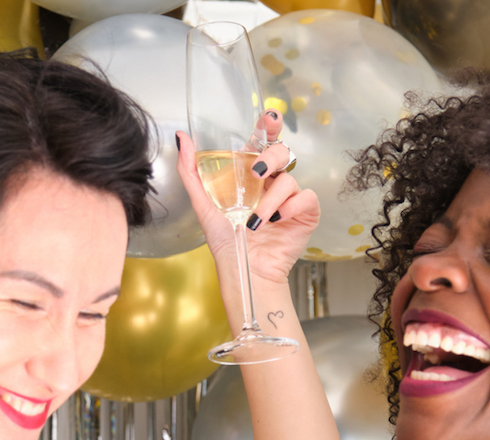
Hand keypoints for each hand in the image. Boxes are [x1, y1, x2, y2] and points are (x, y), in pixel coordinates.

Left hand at [175, 110, 319, 287]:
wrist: (244, 270)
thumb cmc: (227, 240)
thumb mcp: (203, 204)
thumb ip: (191, 172)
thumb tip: (182, 138)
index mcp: (252, 175)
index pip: (262, 142)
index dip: (269, 126)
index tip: (269, 118)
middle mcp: (272, 182)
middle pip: (282, 152)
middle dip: (272, 156)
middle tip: (257, 172)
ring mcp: (290, 198)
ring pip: (290, 179)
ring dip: (270, 200)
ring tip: (255, 221)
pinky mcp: (306, 213)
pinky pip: (306, 197)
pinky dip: (291, 207)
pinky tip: (277, 221)